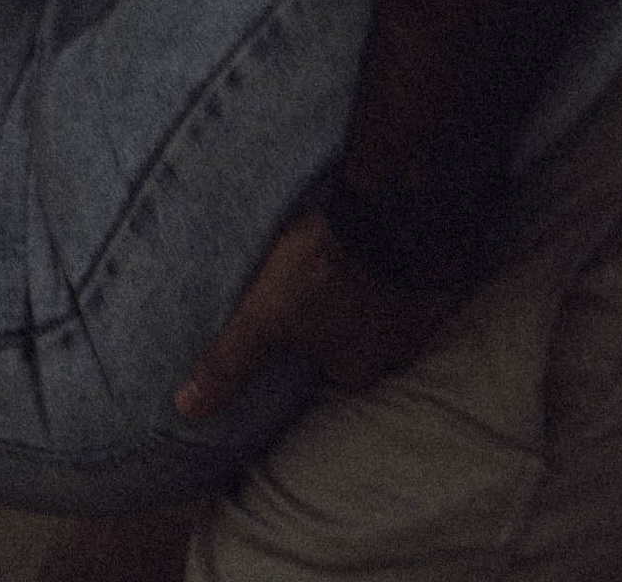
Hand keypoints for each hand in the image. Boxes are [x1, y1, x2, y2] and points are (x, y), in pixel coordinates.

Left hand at [173, 208, 463, 423]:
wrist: (389, 213)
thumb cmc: (325, 270)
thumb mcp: (265, 315)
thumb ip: (230, 361)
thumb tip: (188, 409)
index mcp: (357, 367)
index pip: (328, 366)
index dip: (311, 342)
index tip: (300, 315)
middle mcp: (396, 350)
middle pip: (361, 339)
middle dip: (345, 315)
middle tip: (323, 280)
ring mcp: (420, 309)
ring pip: (388, 306)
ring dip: (372, 285)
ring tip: (348, 256)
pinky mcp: (433, 267)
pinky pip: (411, 271)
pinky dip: (396, 260)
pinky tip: (380, 237)